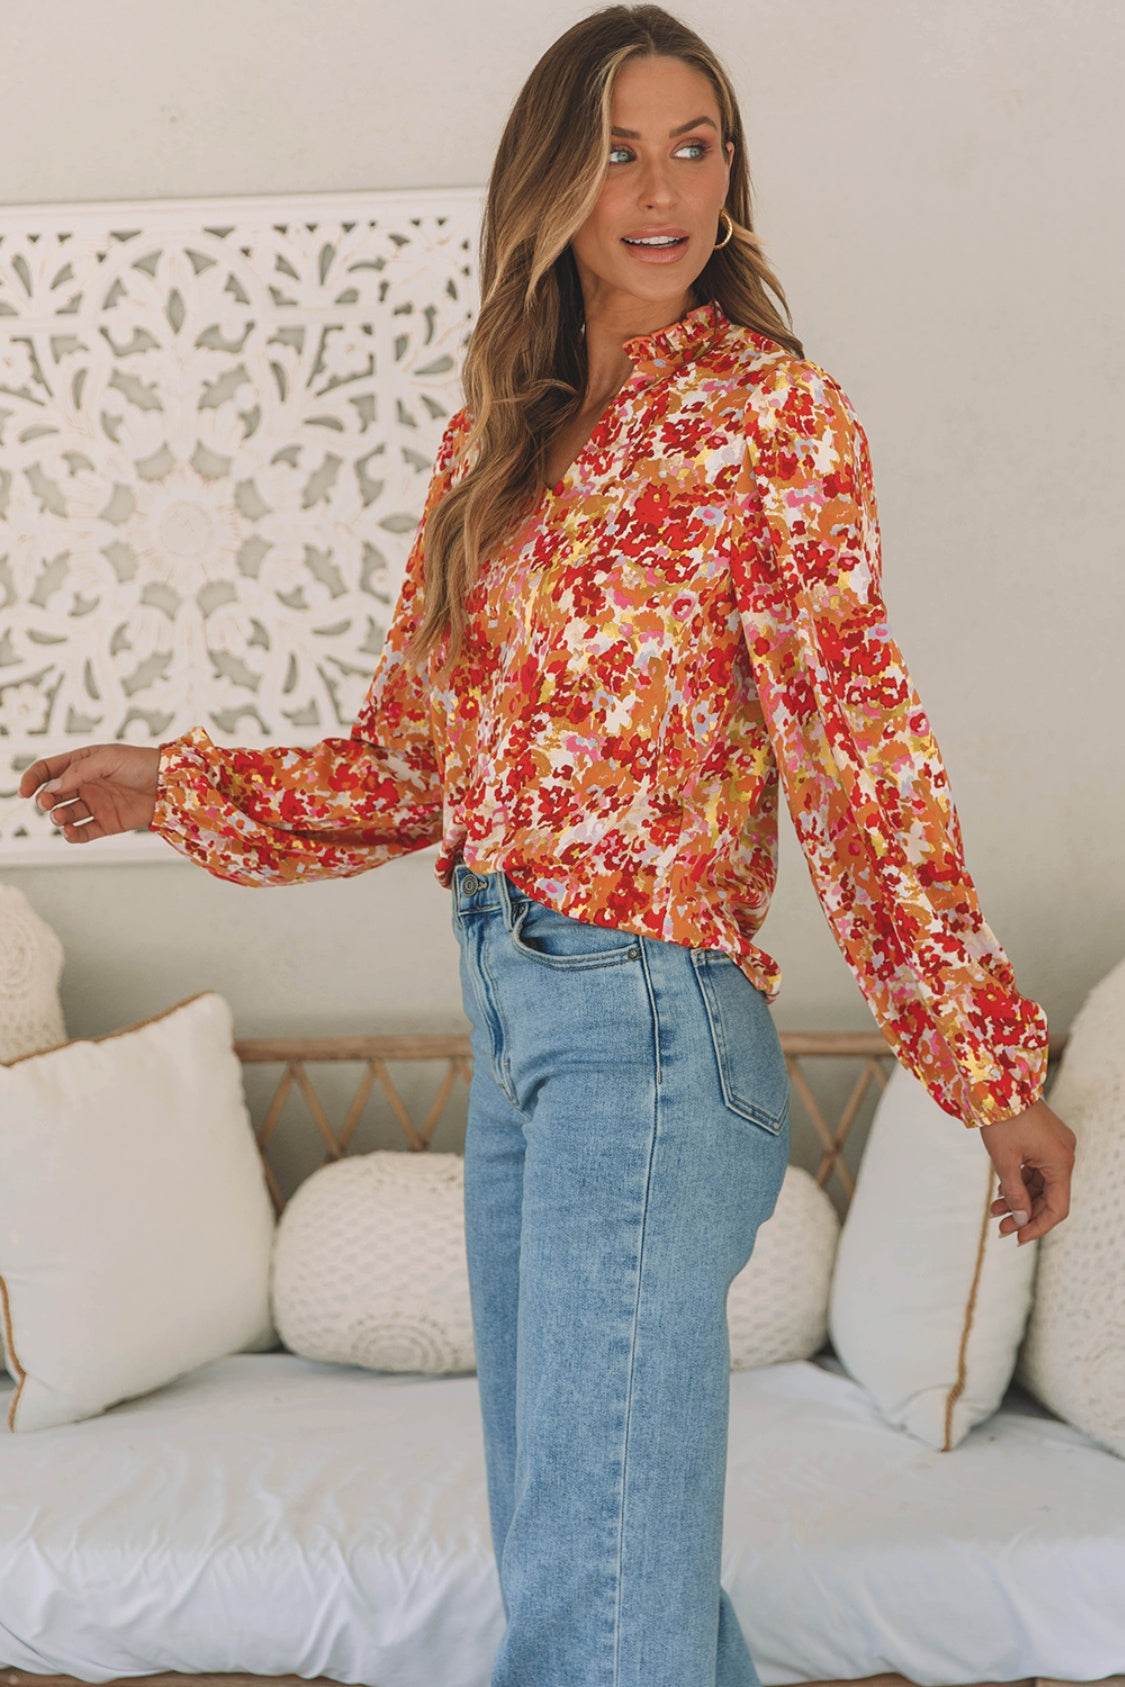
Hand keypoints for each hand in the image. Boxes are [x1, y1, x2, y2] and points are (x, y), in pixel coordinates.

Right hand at [18, 744, 162, 842]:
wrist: (170, 784)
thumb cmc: (140, 764)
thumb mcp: (108, 759)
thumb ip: (79, 771)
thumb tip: (52, 788)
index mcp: (82, 764)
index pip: (48, 770)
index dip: (32, 780)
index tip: (24, 792)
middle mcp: (85, 785)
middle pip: (53, 795)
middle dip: (45, 801)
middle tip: (48, 805)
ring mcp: (95, 805)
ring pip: (65, 815)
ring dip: (57, 818)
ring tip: (61, 818)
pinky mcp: (106, 823)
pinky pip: (83, 833)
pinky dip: (72, 835)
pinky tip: (70, 833)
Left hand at [980, 1095, 1075, 1245]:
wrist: (997, 1083)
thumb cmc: (1001, 1120)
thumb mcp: (1004, 1161)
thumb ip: (1014, 1193)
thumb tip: (1020, 1220)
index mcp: (1060, 1162)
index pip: (1057, 1207)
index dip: (1038, 1226)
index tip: (1017, 1238)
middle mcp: (1064, 1155)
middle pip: (1049, 1197)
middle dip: (1024, 1214)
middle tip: (1000, 1227)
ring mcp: (1056, 1147)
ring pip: (1041, 1183)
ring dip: (1019, 1199)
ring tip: (994, 1211)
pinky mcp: (1045, 1140)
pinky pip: (1037, 1169)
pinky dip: (1020, 1182)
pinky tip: (1001, 1192)